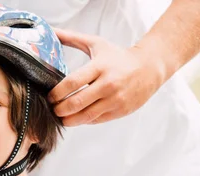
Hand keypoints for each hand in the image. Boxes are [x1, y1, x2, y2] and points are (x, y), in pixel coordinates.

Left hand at [48, 28, 165, 126]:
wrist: (150, 67)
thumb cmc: (119, 57)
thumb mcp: (97, 44)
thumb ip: (72, 39)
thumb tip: (52, 31)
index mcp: (100, 67)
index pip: (73, 82)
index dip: (57, 93)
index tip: (49, 97)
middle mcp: (108, 84)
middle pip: (76, 103)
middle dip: (59, 109)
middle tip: (53, 109)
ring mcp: (115, 99)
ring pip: (85, 116)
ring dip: (69, 120)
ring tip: (62, 117)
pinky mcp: (121, 111)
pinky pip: (96, 120)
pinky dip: (83, 121)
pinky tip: (77, 117)